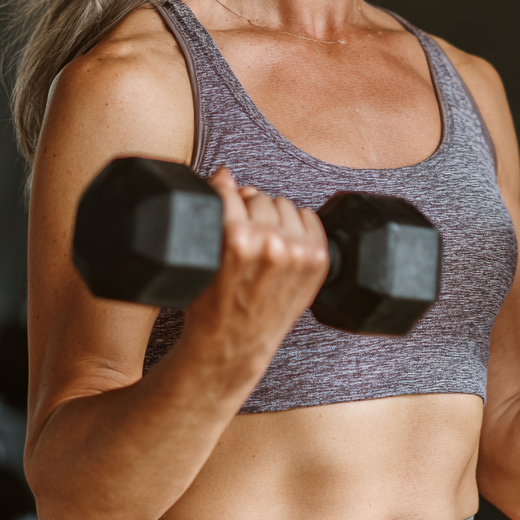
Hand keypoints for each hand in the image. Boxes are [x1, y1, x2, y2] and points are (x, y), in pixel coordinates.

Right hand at [180, 168, 328, 378]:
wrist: (233, 346)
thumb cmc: (211, 302)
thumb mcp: (203, 255)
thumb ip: (215, 207)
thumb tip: (225, 173)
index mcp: (236, 238)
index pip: (231, 191)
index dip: (224, 198)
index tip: (224, 209)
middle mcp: (271, 243)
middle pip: (257, 196)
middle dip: (247, 210)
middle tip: (242, 233)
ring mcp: (298, 253)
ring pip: (283, 204)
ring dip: (272, 216)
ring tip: (261, 240)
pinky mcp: (317, 261)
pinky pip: (309, 217)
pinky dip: (298, 224)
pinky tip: (285, 240)